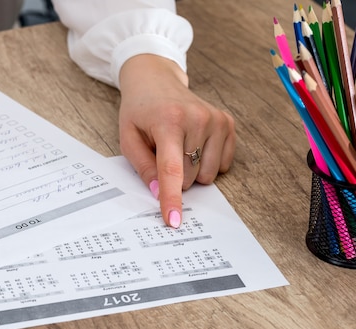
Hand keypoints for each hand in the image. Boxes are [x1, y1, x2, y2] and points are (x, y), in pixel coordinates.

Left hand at [118, 54, 235, 226]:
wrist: (156, 81)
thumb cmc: (139, 112)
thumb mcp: (128, 139)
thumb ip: (143, 167)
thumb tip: (159, 194)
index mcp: (168, 121)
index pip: (171, 169)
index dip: (172, 198)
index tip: (173, 220)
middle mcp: (197, 119)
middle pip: (189, 178)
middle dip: (174, 177)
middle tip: (162, 152)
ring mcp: (216, 120)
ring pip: (207, 175)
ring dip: (191, 171)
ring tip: (178, 146)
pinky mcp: (227, 123)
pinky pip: (222, 165)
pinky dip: (207, 163)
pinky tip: (194, 144)